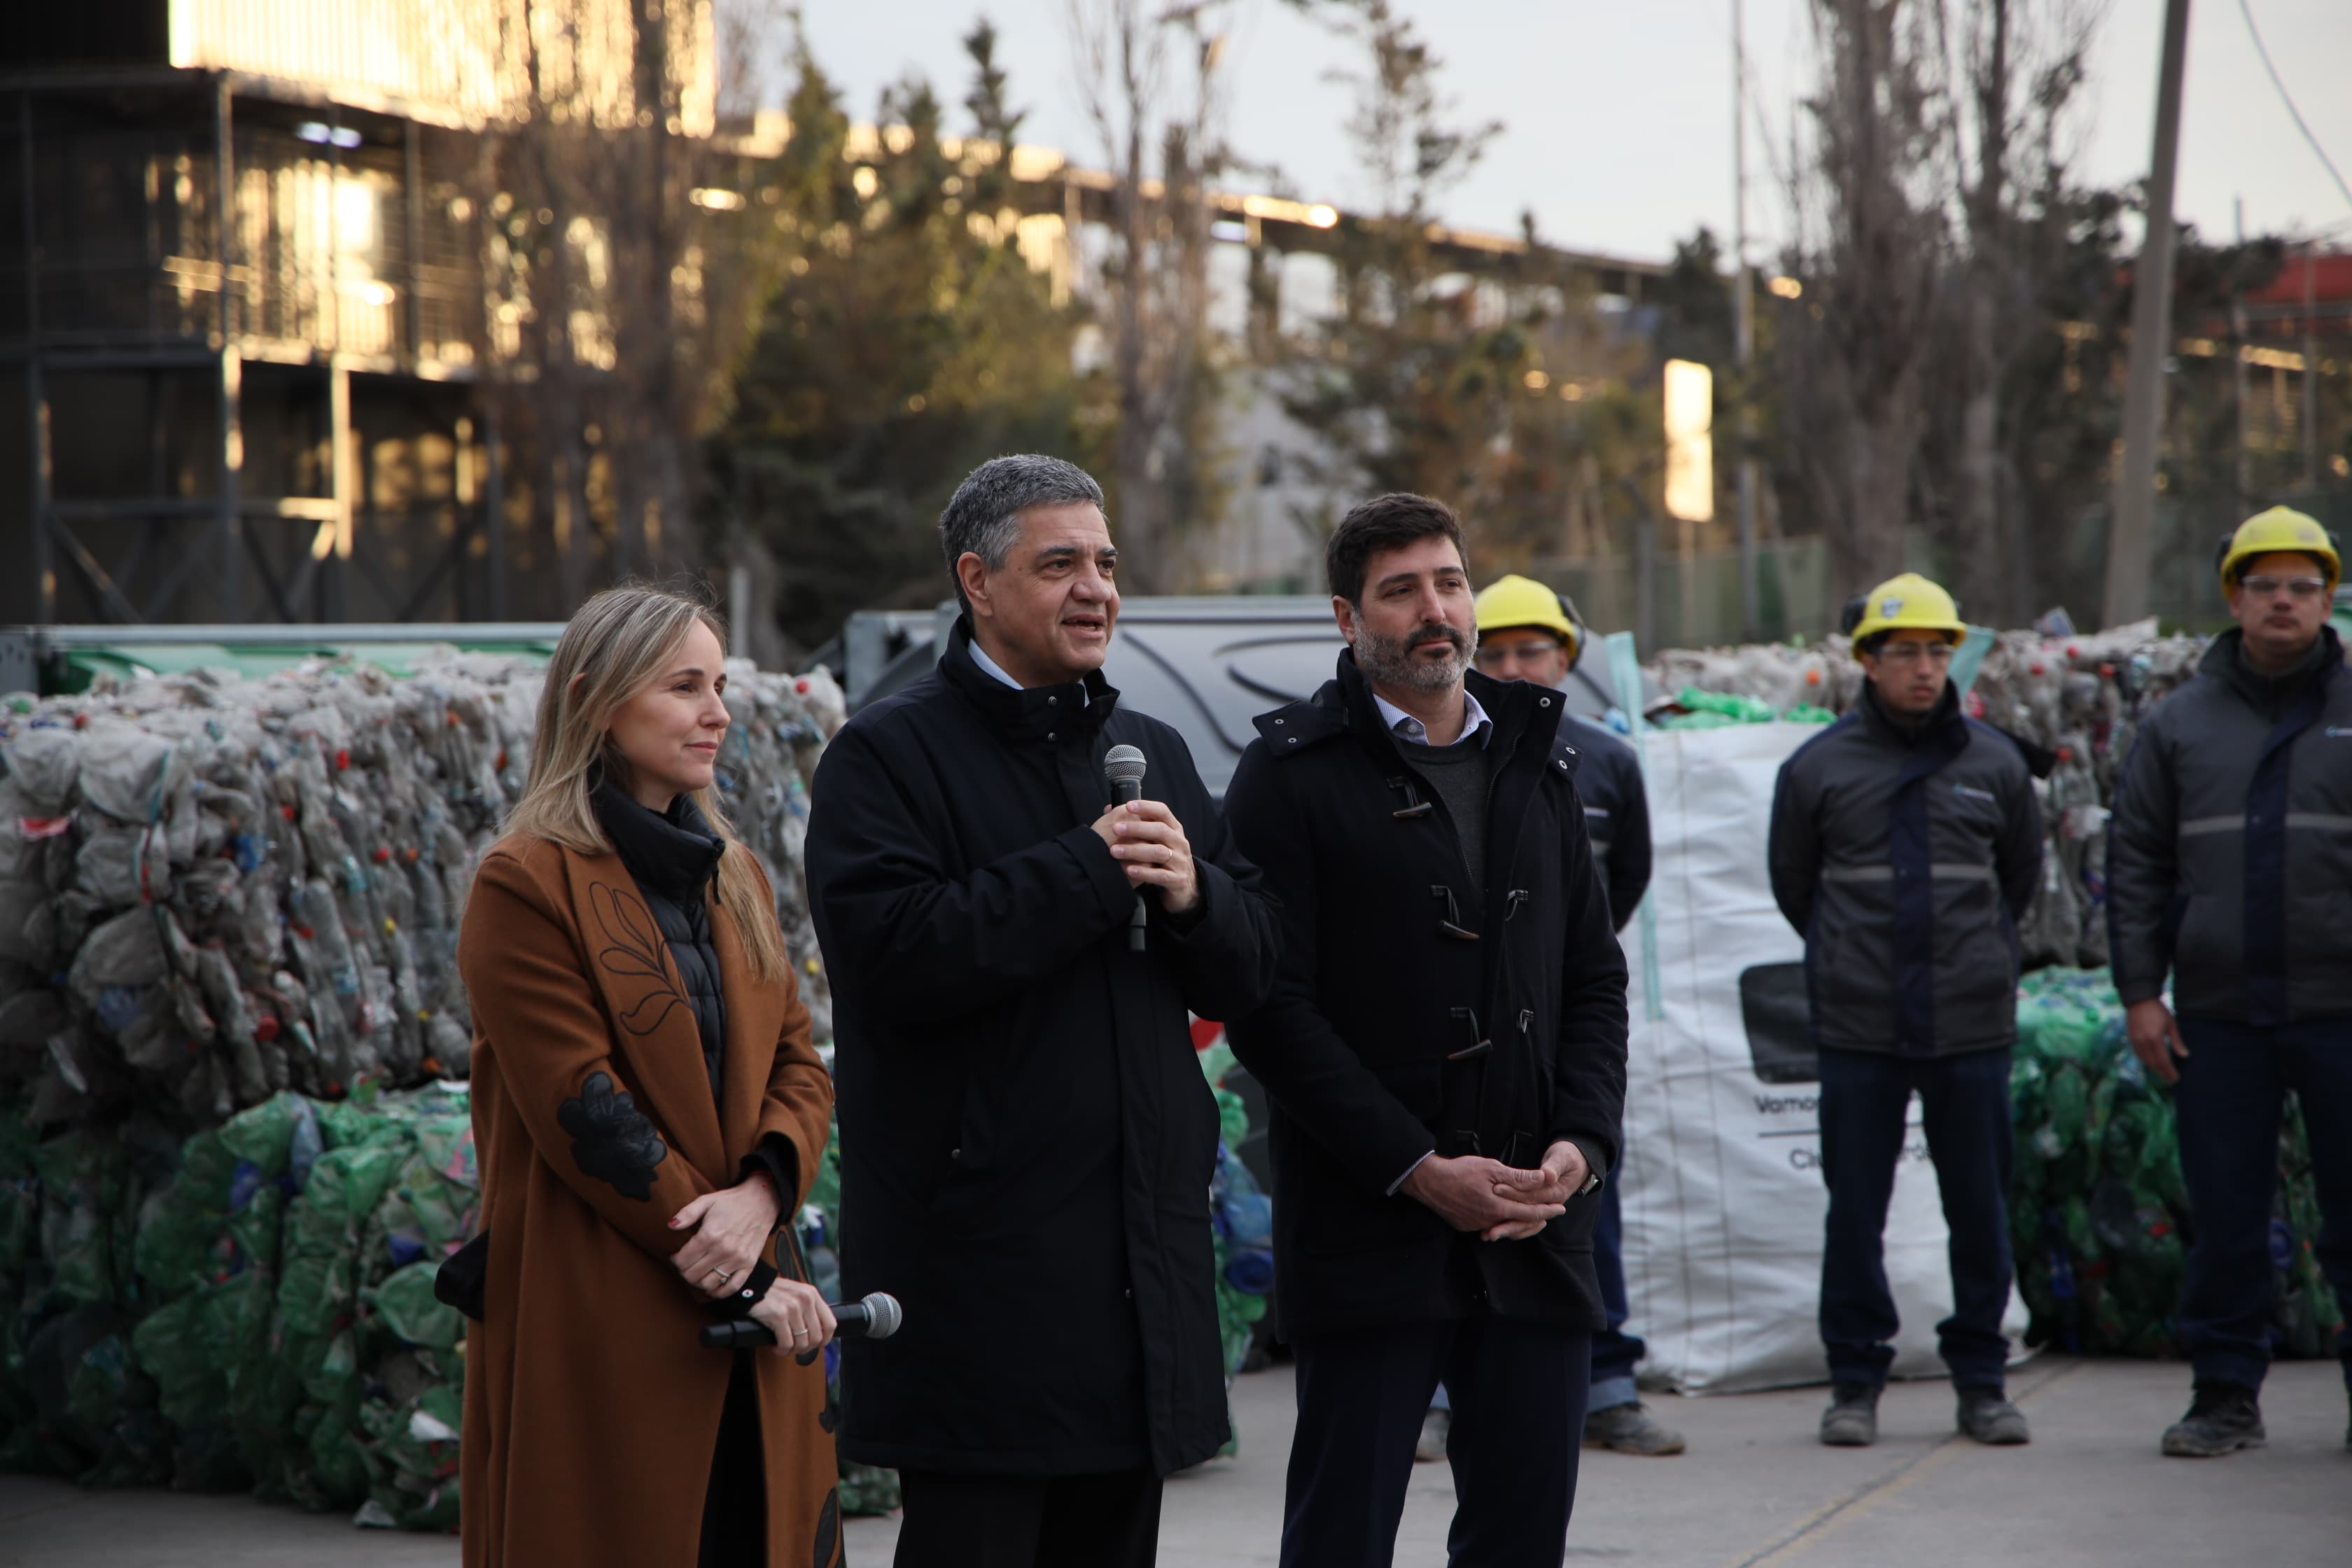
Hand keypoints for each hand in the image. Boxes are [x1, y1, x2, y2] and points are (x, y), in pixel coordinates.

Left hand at [669, 1175, 782, 1299]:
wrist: (761, 1202)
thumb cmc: (731, 1202)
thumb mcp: (706, 1201)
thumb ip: (687, 1213)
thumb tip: (671, 1225)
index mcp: (710, 1235)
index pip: (683, 1260)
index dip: (675, 1260)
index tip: (677, 1256)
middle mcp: (723, 1250)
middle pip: (693, 1275)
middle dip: (684, 1271)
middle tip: (686, 1264)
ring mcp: (737, 1259)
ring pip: (709, 1284)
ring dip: (699, 1281)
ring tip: (698, 1272)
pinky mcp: (749, 1265)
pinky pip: (732, 1287)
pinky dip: (720, 1292)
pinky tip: (712, 1287)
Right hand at [748, 1278, 836, 1358]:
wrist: (751, 1286)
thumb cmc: (772, 1293)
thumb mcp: (796, 1294)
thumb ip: (809, 1308)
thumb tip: (818, 1332)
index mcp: (812, 1294)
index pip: (830, 1323)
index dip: (825, 1339)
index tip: (817, 1345)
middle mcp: (805, 1300)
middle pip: (816, 1337)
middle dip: (805, 1348)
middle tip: (795, 1348)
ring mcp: (793, 1308)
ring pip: (801, 1343)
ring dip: (792, 1351)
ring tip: (784, 1348)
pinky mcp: (779, 1316)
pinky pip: (786, 1344)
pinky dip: (781, 1350)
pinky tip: (776, 1347)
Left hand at [1098, 799, 1199, 914]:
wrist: (1185, 885)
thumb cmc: (1165, 857)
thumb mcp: (1156, 839)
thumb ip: (1137, 824)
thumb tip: (1109, 810)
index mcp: (1174, 829)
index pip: (1162, 812)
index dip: (1146, 807)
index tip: (1128, 806)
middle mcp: (1179, 843)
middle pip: (1160, 830)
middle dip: (1136, 828)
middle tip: (1115, 828)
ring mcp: (1180, 861)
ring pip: (1159, 852)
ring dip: (1135, 850)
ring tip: (1115, 851)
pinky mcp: (1177, 880)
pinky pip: (1161, 875)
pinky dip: (1144, 872)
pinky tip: (1129, 870)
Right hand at [1400, 1154, 1564, 1239]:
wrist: (1429, 1181)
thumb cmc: (1460, 1171)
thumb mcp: (1491, 1168)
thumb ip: (1518, 1177)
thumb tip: (1542, 1178)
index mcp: (1497, 1208)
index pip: (1530, 1213)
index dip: (1547, 1210)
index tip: (1560, 1208)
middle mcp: (1488, 1221)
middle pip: (1518, 1223)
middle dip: (1537, 1218)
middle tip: (1551, 1212)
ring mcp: (1475, 1225)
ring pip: (1502, 1225)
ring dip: (1517, 1220)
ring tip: (1529, 1213)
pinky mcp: (1465, 1225)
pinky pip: (1487, 1225)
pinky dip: (1498, 1220)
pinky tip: (1501, 1213)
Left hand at [1483, 1142, 1591, 1238]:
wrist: (1575, 1163)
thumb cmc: (1567, 1156)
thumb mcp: (1562, 1158)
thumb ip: (1553, 1167)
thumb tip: (1548, 1175)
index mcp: (1556, 1193)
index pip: (1531, 1197)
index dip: (1513, 1194)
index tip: (1495, 1190)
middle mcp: (1549, 1204)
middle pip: (1525, 1216)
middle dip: (1505, 1222)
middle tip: (1486, 1230)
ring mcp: (1542, 1208)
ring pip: (1522, 1223)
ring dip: (1504, 1229)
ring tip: (1484, 1235)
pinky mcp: (1535, 1208)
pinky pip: (1521, 1222)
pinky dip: (1508, 1225)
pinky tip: (1491, 1230)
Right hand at [2125, 998, 2188, 1085]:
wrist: (2139, 999)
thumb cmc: (2158, 1010)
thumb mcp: (2171, 1024)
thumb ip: (2177, 1041)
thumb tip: (2185, 1055)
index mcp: (2155, 1039)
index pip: (2163, 1061)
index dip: (2169, 1072)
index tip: (2175, 1079)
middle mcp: (2143, 1042)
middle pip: (2153, 1064)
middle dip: (2162, 1073)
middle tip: (2170, 1080)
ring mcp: (2135, 1041)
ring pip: (2145, 1061)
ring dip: (2154, 1068)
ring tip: (2163, 1073)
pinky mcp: (2131, 1039)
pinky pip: (2139, 1055)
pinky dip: (2146, 1061)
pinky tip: (2152, 1063)